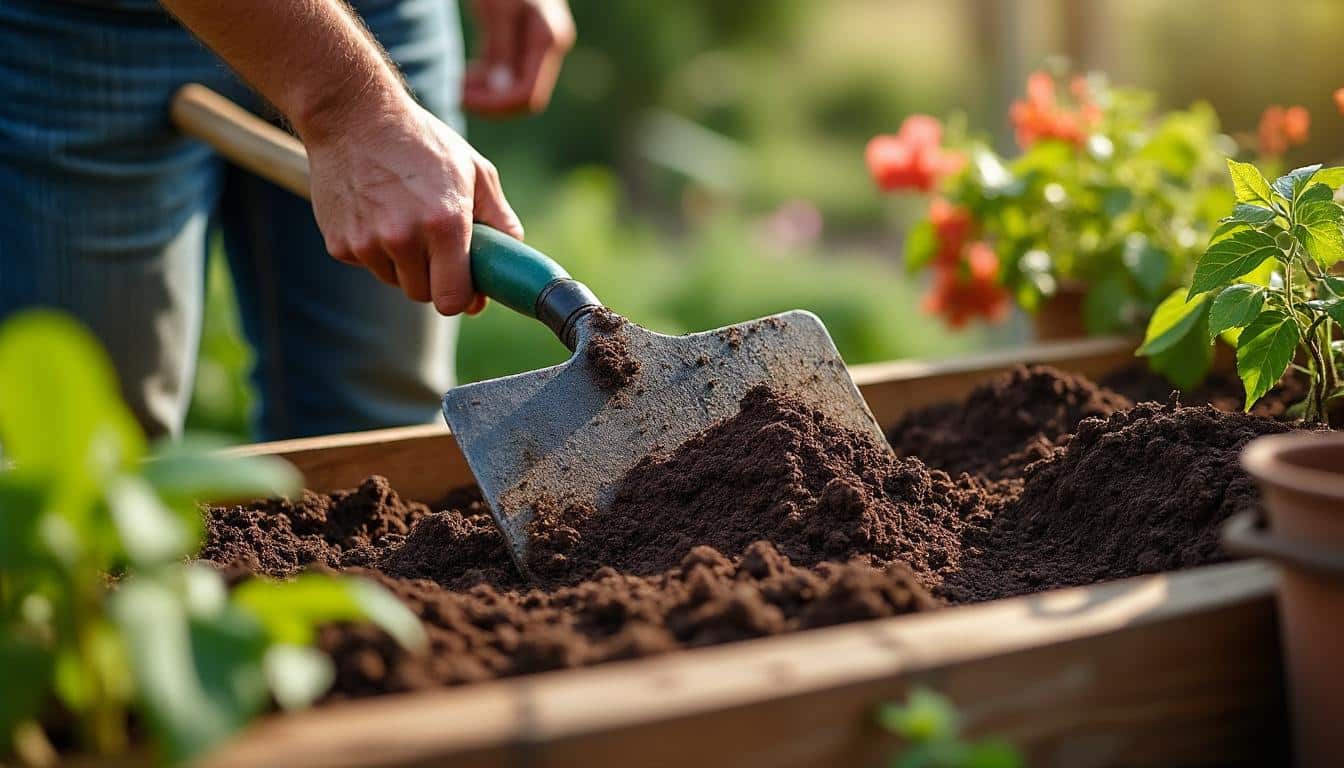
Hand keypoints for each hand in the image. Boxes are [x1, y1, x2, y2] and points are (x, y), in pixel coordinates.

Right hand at [306, 95, 523, 314]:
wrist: (353, 114)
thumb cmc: (420, 139)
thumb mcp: (473, 169)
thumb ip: (498, 216)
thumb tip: (514, 249)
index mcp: (445, 224)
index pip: (452, 299)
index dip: (461, 298)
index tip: (464, 287)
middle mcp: (403, 238)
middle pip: (422, 294)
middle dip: (433, 277)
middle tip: (434, 244)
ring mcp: (366, 242)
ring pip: (393, 280)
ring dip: (402, 263)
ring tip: (402, 217)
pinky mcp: (338, 243)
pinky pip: (365, 263)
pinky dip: (372, 248)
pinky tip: (374, 211)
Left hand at [462, 0, 575, 116]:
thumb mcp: (498, 9)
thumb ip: (501, 48)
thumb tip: (500, 90)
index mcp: (547, 40)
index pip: (526, 93)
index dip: (494, 104)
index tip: (461, 98)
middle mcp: (549, 48)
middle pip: (524, 96)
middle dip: (490, 102)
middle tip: (457, 94)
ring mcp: (539, 46)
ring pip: (516, 88)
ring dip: (487, 93)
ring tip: (460, 82)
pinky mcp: (525, 41)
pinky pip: (510, 73)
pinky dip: (489, 80)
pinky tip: (469, 75)